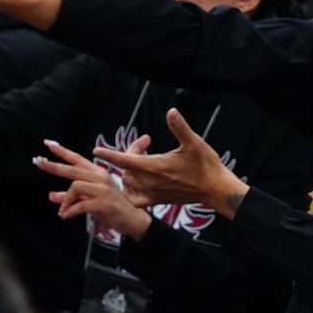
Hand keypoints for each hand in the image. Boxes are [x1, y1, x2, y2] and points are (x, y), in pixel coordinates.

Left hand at [35, 136, 152, 240]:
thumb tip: (51, 195)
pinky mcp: (103, 202)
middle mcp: (100, 177)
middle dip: (53, 166)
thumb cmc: (111, 209)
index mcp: (97, 173)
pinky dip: (71, 211)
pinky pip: (81, 204)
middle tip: (39, 163)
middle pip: (72, 169)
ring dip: (65, 201)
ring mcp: (103, 188)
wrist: (132, 220)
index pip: (77, 159)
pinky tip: (66, 216)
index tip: (48, 144)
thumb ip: (70, 197)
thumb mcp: (89, 200)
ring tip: (63, 212)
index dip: (62, 151)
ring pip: (75, 186)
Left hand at [91, 108, 247, 219]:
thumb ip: (180, 127)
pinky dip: (130, 193)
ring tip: (138, 161)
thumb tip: (171, 112)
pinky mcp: (158, 200)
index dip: (109, 154)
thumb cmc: (206, 165)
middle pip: (126, 169)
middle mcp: (150, 181)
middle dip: (128, 155)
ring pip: (129, 183)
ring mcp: (153, 192)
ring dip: (128, 172)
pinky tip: (134, 186)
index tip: (97, 151)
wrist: (216, 189)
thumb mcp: (194, 142)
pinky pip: (136, 200)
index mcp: (155, 166)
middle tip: (144, 144)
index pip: (125, 160)